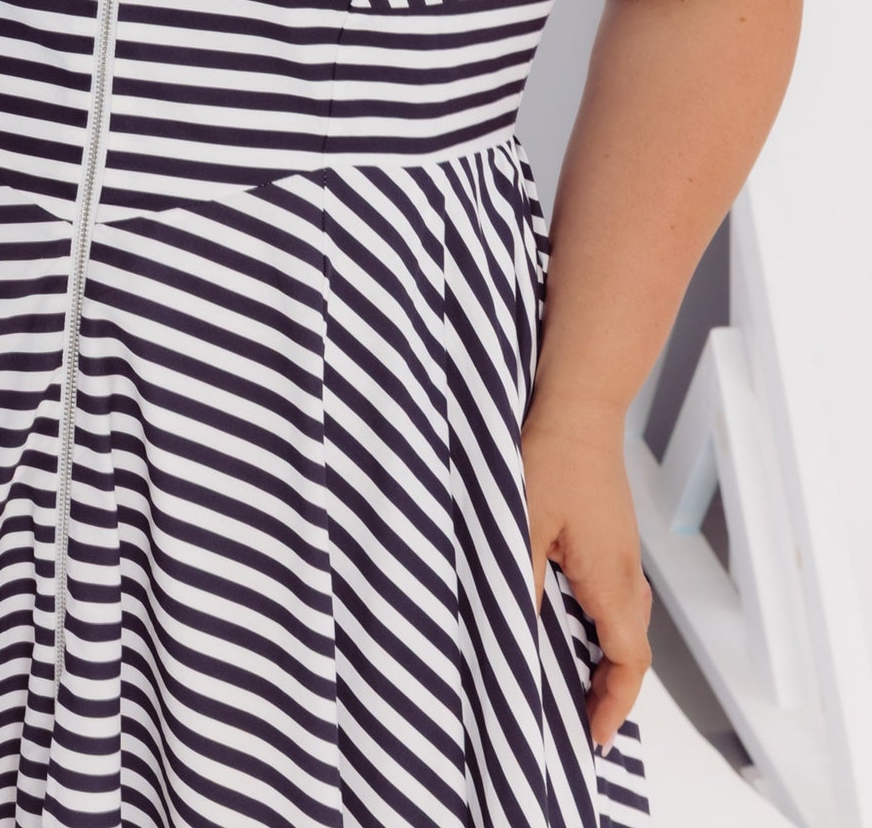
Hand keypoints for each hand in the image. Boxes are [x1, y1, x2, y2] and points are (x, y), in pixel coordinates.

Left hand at [520, 391, 652, 750]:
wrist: (580, 404)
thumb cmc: (553, 456)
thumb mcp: (523, 524)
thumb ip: (518, 582)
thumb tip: (510, 634)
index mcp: (611, 578)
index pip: (629, 661)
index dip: (614, 704)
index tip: (593, 736)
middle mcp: (626, 571)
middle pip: (631, 648)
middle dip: (610, 688)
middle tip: (579, 717)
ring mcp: (622, 550)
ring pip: (625, 620)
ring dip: (605, 655)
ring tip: (572, 678)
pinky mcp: (610, 532)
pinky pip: (615, 592)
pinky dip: (599, 621)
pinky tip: (566, 615)